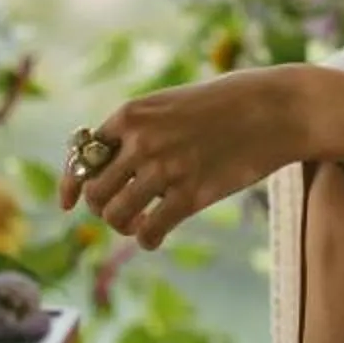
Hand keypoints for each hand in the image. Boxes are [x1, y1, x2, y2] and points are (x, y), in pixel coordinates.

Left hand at [59, 66, 305, 250]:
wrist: (276, 109)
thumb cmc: (228, 104)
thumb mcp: (172, 103)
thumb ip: (141, 129)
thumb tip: (112, 164)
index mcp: (131, 114)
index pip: (82, 156)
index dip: (70, 184)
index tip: (68, 204)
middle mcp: (141, 141)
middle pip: (95, 192)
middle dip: (103, 208)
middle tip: (124, 210)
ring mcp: (165, 168)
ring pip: (116, 215)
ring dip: (125, 226)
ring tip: (143, 221)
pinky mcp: (192, 194)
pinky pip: (149, 231)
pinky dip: (147, 239)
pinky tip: (158, 234)